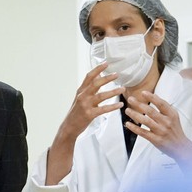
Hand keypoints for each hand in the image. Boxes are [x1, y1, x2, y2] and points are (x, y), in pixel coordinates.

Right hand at [46, 64, 123, 184]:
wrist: (69, 127)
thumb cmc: (76, 112)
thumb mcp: (80, 98)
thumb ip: (88, 88)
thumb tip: (98, 76)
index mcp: (80, 91)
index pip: (89, 77)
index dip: (97, 69)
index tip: (106, 63)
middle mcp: (82, 96)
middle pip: (96, 84)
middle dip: (107, 78)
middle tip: (117, 74)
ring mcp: (86, 105)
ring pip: (101, 96)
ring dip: (113, 92)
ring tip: (122, 89)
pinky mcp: (89, 114)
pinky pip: (103, 109)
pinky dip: (113, 107)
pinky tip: (120, 105)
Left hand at [125, 92, 191, 172]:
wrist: (180, 146)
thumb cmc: (175, 130)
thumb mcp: (173, 116)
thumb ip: (164, 107)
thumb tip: (153, 96)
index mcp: (171, 115)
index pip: (161, 104)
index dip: (152, 97)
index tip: (143, 92)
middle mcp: (166, 122)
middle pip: (150, 111)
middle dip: (139, 104)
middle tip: (130, 99)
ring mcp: (161, 131)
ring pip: (145, 121)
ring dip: (135, 115)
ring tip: (127, 110)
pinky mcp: (156, 139)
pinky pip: (143, 132)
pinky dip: (134, 128)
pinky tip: (128, 124)